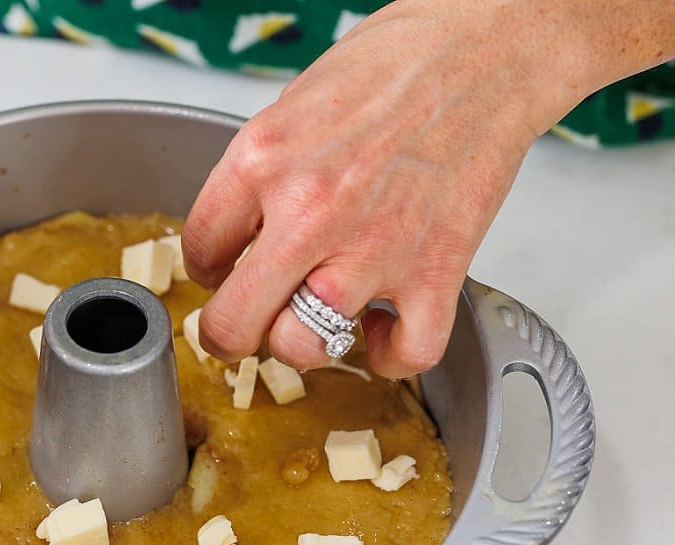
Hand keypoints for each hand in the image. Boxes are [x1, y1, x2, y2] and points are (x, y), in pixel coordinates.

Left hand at [181, 0, 579, 376]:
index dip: (205, 269)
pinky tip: (382, 330)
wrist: (486, 49)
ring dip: (302, 344)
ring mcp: (373, 250)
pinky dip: (389, 356)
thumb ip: (256, 180)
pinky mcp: (436, 272)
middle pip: (232, 324)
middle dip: (227, 334)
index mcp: (262, 163)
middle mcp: (310, 213)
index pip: (197, 251)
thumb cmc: (395, 65)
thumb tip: (235, 237)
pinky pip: (404, 355)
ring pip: (302, 349)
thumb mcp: (289, 108)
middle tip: (239, 329)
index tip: (222, 270)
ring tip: (313, 317)